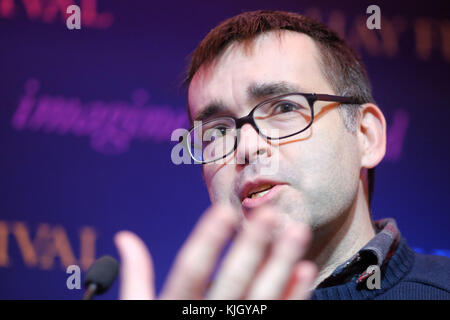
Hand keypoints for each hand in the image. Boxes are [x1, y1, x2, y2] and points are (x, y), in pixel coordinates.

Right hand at [114, 204, 317, 298]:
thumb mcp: (140, 314)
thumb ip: (136, 278)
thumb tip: (125, 238)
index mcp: (172, 312)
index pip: (190, 270)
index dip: (207, 240)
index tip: (225, 211)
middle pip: (233, 280)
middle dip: (252, 246)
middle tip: (270, 214)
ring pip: (262, 297)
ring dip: (281, 263)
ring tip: (296, 231)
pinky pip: (278, 318)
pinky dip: (293, 295)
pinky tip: (303, 269)